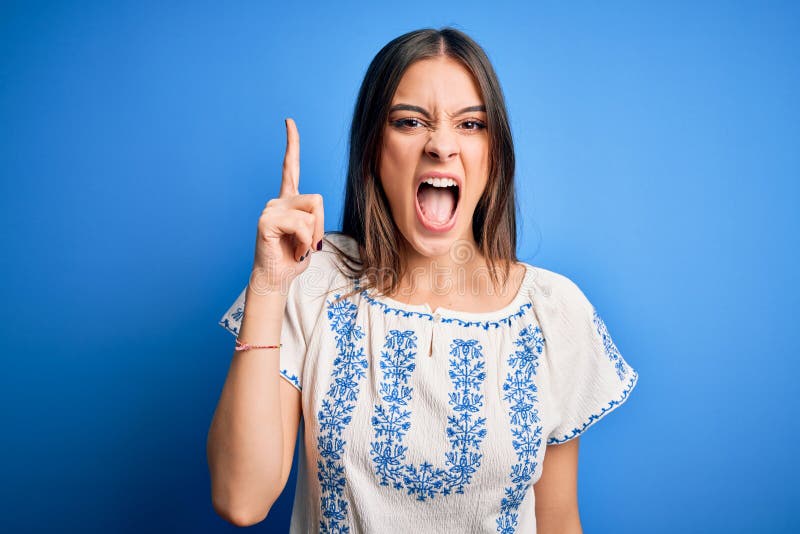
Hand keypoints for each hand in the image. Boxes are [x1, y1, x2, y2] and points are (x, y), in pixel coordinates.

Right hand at [249, 118, 324, 294]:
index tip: (288, 121)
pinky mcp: (266, 221)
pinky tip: (292, 250)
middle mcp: (278, 200)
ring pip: (311, 213)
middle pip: (317, 200)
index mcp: (289, 200)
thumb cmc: (293, 257)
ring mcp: (270, 209)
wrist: (276, 278)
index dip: (292, 144)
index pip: (291, 167)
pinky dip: (303, 242)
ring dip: (311, 236)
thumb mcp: (311, 235)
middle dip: (320, 225)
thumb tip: (312, 217)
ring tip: (297, 248)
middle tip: (307, 244)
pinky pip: (300, 225)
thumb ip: (314, 218)